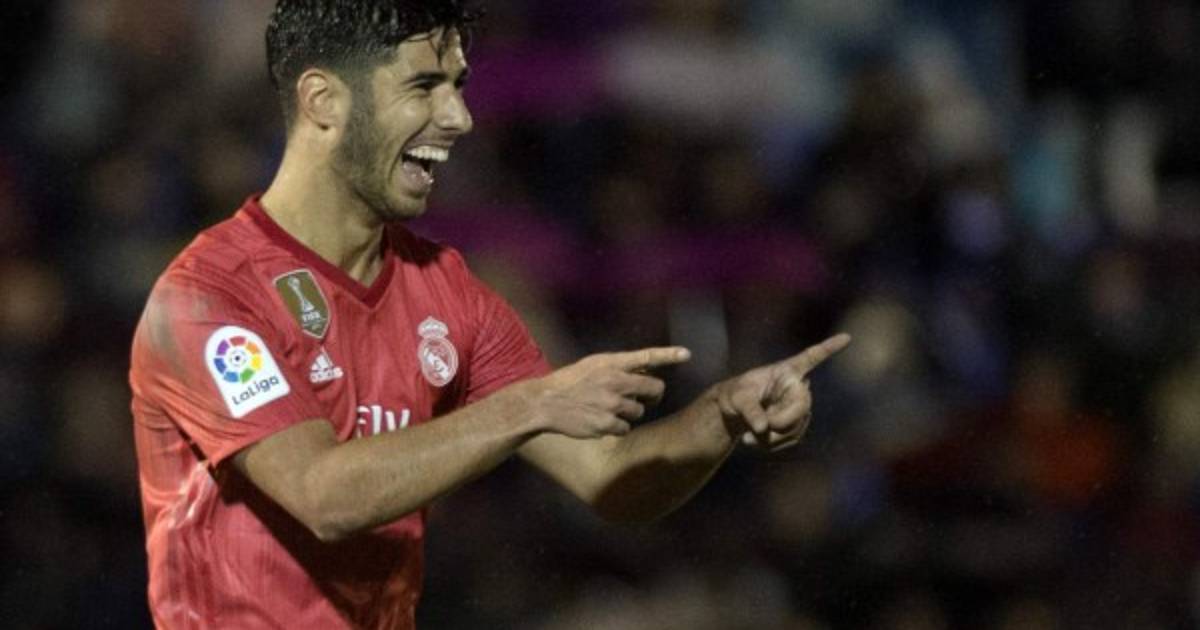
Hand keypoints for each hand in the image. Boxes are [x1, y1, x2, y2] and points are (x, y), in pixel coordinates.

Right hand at [524, 346, 691, 438]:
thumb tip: (645, 371)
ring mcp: (612, 405)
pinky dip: (616, 427)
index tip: (687, 354)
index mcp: (611, 363)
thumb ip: (619, 367)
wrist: (545, 403)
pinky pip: (625, 428)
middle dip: (652, 395)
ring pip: (639, 411)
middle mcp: (615, 382)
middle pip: (654, 389)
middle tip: (641, 397)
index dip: (669, 355)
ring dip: (629, 413)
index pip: (646, 356)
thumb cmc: (570, 383)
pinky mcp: (607, 425)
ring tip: (606, 408)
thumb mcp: (593, 365)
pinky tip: (599, 420)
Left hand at [713, 334, 849, 451]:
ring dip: (771, 438)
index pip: (810, 358)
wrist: (733, 414)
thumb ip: (749, 410)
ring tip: (747, 437)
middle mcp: (797, 387)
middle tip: (759, 428)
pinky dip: (770, 444)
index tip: (846, 336)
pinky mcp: (796, 425)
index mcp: (785, 371)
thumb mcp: (737, 398)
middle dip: (780, 422)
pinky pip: (789, 439)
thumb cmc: (734, 396)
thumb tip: (763, 427)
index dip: (829, 348)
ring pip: (795, 428)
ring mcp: (799, 407)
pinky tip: (753, 441)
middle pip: (801, 407)